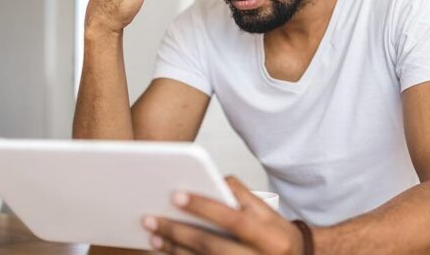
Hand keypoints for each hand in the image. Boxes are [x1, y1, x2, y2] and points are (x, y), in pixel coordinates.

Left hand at [142, 176, 304, 254]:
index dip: (204, 207)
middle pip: (212, 246)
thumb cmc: (278, 237)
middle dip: (178, 232)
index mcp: (270, 236)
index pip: (233, 219)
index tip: (176, 195)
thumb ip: (243, 197)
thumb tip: (214, 182)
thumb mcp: (269, 215)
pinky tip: (167, 252)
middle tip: (150, 219)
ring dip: (175, 250)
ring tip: (154, 237)